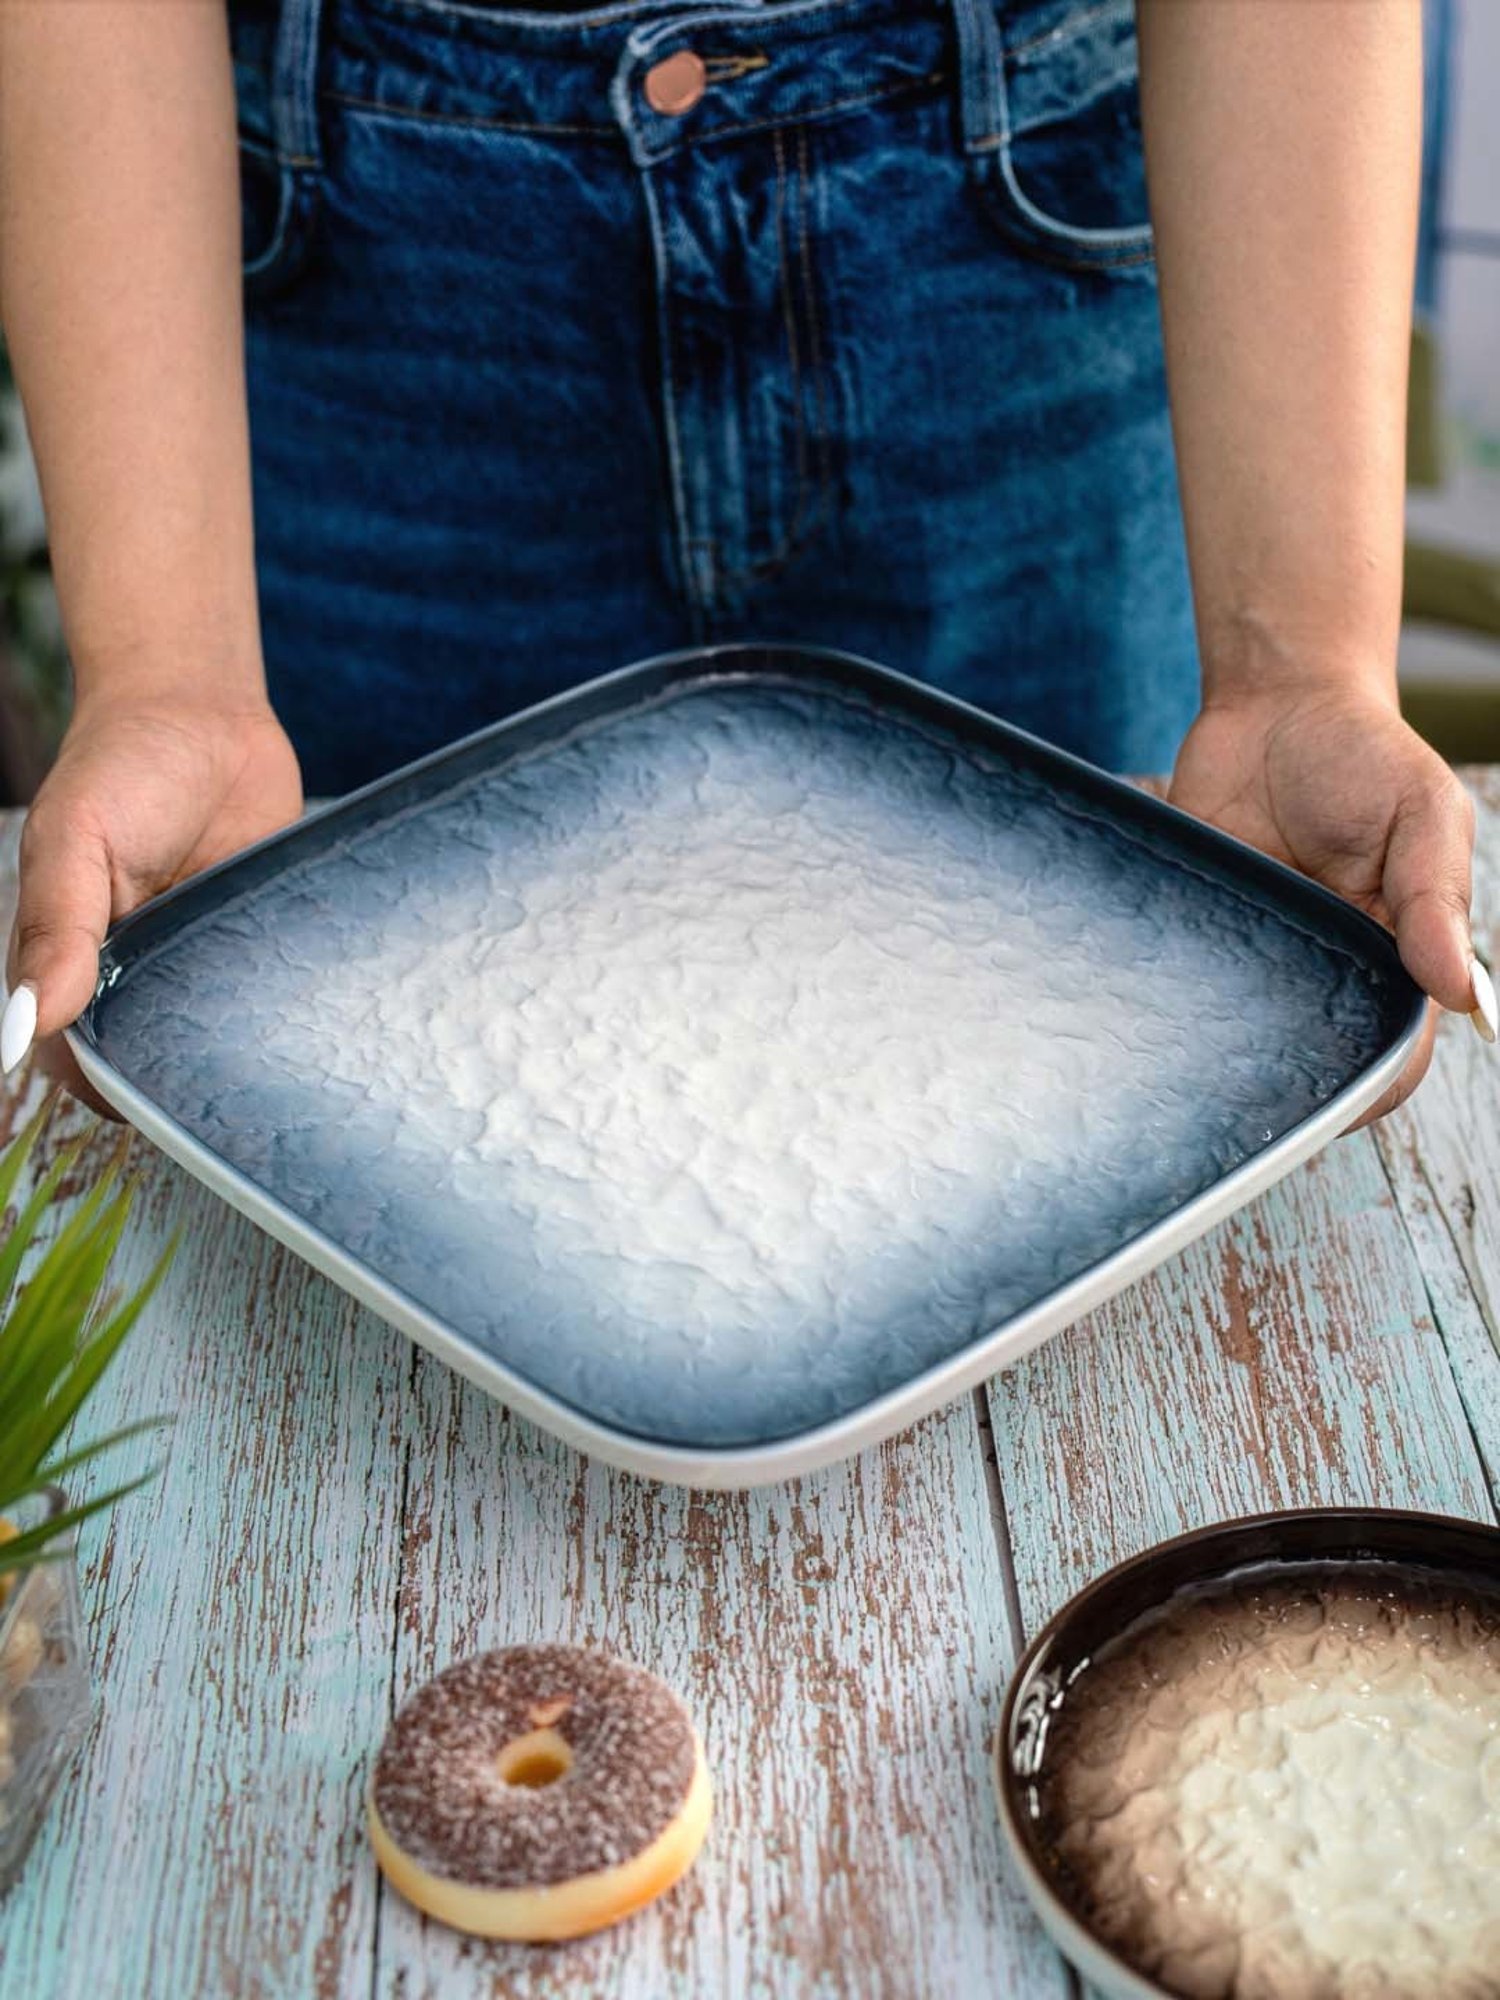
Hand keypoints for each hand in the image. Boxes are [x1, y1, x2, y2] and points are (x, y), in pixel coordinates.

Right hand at [3, 689, 302, 1084]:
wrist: (206, 712)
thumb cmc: (121, 765)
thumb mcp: (73, 837)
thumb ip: (50, 929)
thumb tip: (24, 1024)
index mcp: (74, 960)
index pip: (83, 1058)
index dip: (109, 1086)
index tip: (150, 1099)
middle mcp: (137, 971)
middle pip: (156, 1060)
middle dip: (184, 1080)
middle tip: (226, 1090)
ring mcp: (203, 959)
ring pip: (219, 1036)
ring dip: (242, 1050)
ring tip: (278, 1067)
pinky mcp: (261, 939)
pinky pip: (277, 991)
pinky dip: (292, 1006)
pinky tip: (318, 1022)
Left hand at [1168, 685, 1489, 1120]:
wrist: (1273, 703)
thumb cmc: (1363, 756)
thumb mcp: (1422, 812)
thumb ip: (1434, 896)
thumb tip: (1461, 990)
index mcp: (1394, 955)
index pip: (1395, 1051)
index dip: (1375, 1087)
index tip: (1343, 1099)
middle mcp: (1327, 968)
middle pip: (1316, 1061)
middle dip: (1291, 1085)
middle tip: (1252, 1088)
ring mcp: (1259, 955)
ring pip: (1244, 1037)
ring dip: (1226, 1052)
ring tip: (1201, 1060)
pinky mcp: (1199, 932)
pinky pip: (1185, 986)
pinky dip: (1171, 1001)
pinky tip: (1153, 1012)